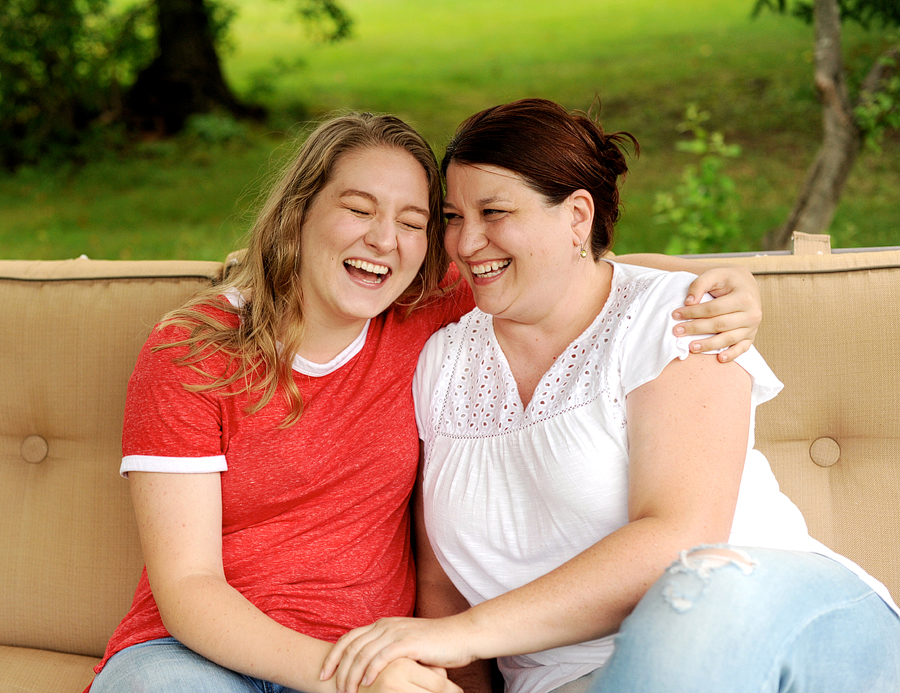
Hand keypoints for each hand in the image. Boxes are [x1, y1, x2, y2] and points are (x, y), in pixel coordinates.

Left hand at [321, 616, 475, 692]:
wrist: (461, 636)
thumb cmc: (436, 645)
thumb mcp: (407, 646)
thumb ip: (388, 652)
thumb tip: (370, 671)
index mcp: (384, 625)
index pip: (349, 638)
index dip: (333, 655)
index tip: (324, 674)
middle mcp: (386, 625)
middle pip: (351, 646)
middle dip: (337, 668)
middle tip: (331, 687)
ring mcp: (396, 632)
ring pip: (363, 653)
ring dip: (352, 674)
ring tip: (347, 692)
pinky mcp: (408, 642)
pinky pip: (382, 657)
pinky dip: (370, 671)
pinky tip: (366, 684)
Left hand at [672, 266, 760, 361]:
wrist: (746, 284)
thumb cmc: (727, 279)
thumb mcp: (714, 274)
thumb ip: (699, 285)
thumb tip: (688, 302)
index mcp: (744, 297)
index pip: (713, 308)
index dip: (693, 312)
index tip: (676, 314)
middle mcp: (752, 313)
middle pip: (719, 324)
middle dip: (696, 329)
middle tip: (677, 331)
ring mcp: (753, 327)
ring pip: (729, 338)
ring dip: (709, 344)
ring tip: (691, 347)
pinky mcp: (751, 336)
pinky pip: (742, 348)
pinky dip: (732, 354)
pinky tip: (719, 358)